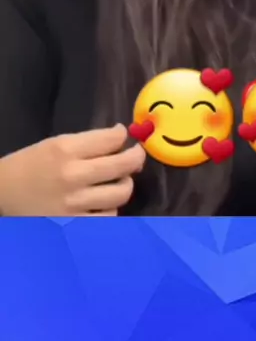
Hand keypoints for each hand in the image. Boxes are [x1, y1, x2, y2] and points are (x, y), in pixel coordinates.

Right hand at [0, 124, 145, 215]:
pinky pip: (109, 217)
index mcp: (65, 149)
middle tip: (136, 155)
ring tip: (120, 180)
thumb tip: (120, 137)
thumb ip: (88, 142)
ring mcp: (75, 204)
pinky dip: (111, 208)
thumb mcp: (55, 144)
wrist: (2, 194)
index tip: (124, 136)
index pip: (111, 139)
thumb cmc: (29, 165)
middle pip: (123, 165)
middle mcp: (73, 176)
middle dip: (136, 157)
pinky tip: (104, 202)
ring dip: (125, 183)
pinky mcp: (74, 226)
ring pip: (121, 193)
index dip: (122, 135)